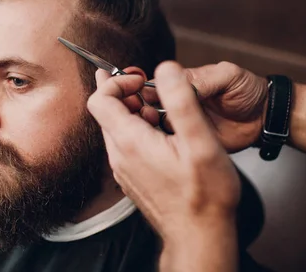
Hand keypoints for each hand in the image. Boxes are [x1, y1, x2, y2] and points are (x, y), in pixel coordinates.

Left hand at [87, 61, 240, 242]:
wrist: (201, 236)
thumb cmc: (205, 194)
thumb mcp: (200, 142)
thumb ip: (181, 101)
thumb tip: (166, 69)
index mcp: (130, 142)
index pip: (100, 99)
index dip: (117, 82)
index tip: (142, 81)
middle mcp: (119, 156)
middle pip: (106, 112)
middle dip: (127, 94)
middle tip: (152, 92)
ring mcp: (124, 169)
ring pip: (116, 128)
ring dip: (134, 112)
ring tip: (161, 113)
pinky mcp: (132, 177)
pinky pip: (125, 144)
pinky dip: (137, 130)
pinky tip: (162, 134)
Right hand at [140, 62, 267, 152]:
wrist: (265, 117)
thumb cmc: (247, 90)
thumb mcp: (228, 75)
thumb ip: (204, 78)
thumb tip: (177, 83)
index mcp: (184, 84)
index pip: (155, 85)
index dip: (145, 91)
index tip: (142, 96)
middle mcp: (179, 104)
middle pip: (149, 108)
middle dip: (144, 111)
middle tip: (150, 115)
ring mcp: (184, 125)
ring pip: (156, 128)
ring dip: (153, 129)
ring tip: (162, 130)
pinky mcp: (191, 144)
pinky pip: (173, 146)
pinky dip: (167, 146)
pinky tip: (170, 144)